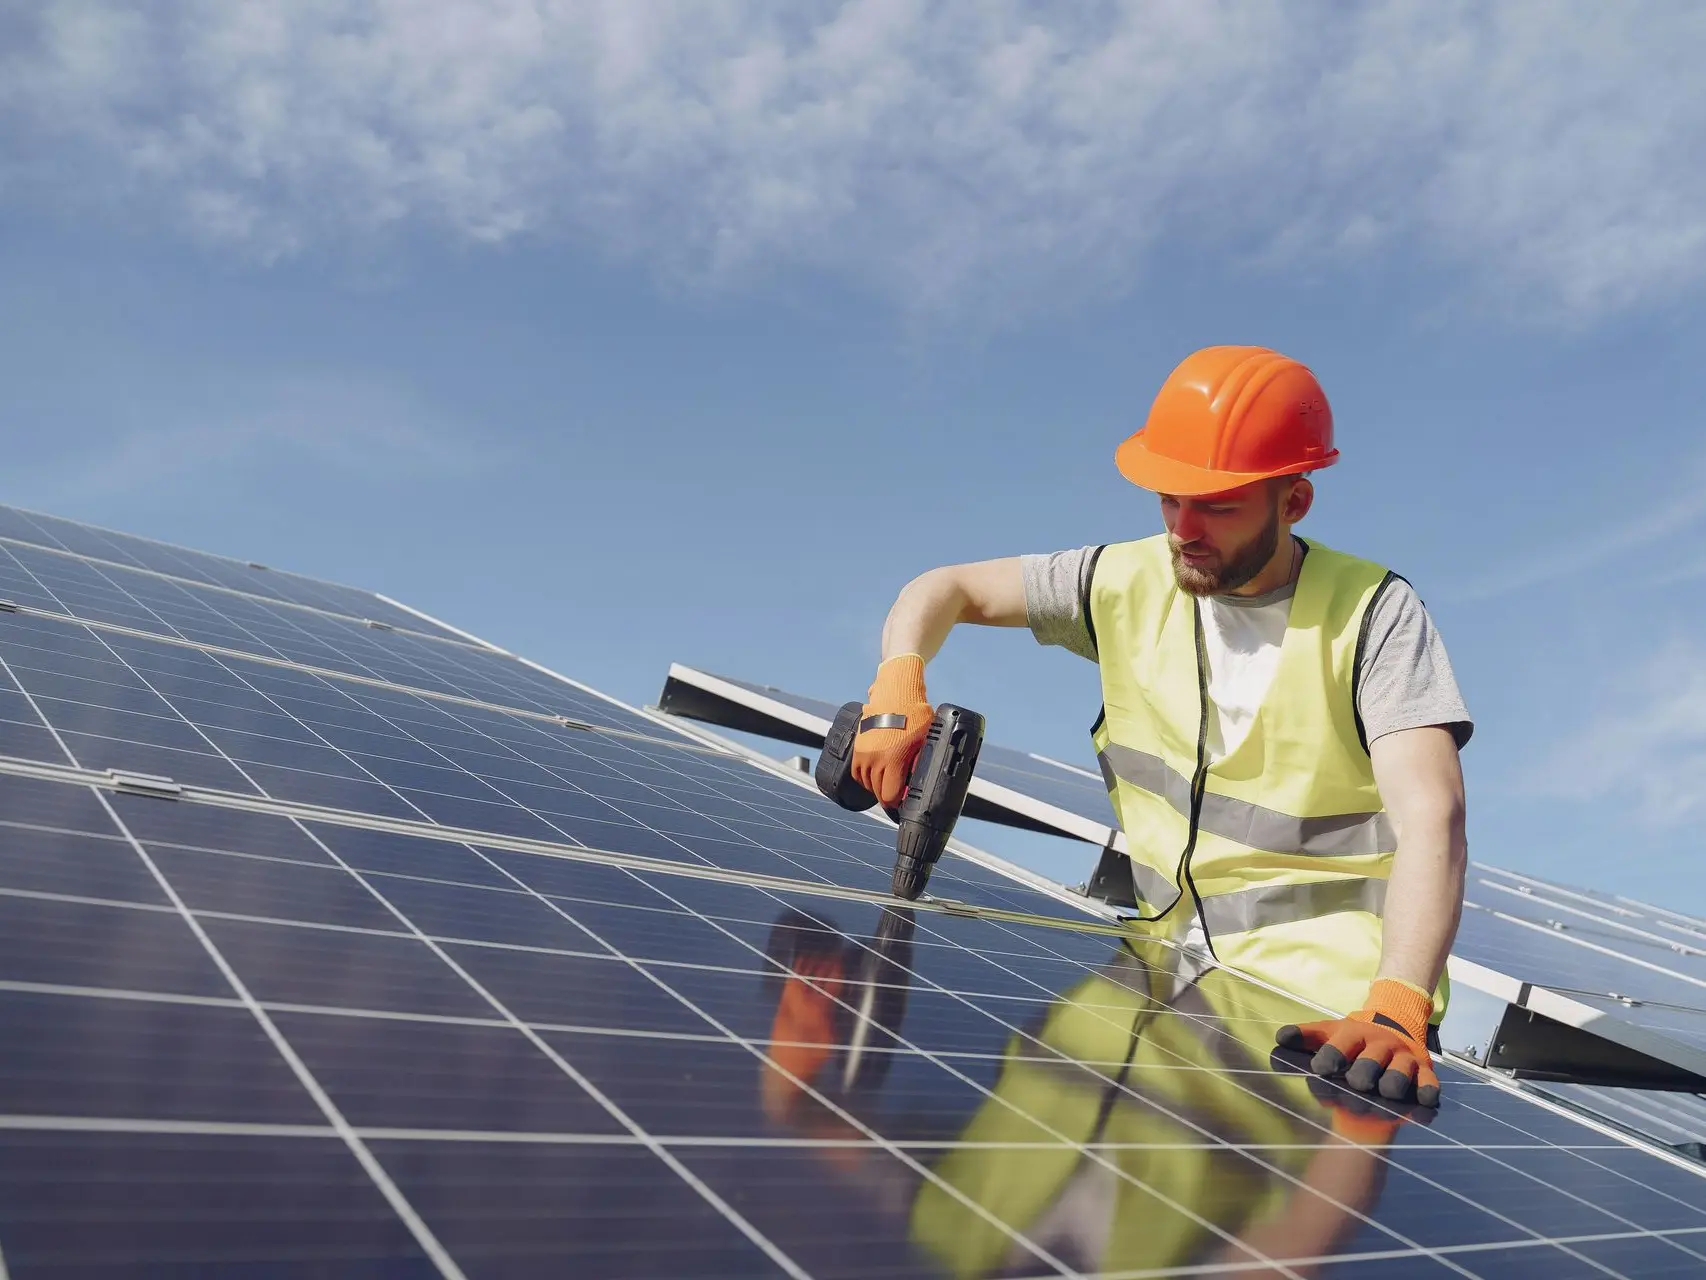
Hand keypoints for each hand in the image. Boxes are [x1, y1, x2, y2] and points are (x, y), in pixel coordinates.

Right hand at [850, 654, 932, 808]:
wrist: (895, 692)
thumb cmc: (915, 714)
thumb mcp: (926, 740)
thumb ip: (922, 764)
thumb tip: (920, 784)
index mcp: (893, 759)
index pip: (890, 795)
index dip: (898, 802)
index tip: (904, 801)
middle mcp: (875, 759)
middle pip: (878, 792)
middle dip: (889, 796)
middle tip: (899, 793)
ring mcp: (864, 753)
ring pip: (866, 783)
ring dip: (876, 787)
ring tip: (888, 784)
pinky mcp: (857, 746)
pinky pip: (857, 772)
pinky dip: (865, 777)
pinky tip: (876, 774)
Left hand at [1275, 978, 1440, 1107]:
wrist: (1396, 1023)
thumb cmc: (1355, 1037)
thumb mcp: (1330, 1032)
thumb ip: (1306, 1037)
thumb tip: (1280, 1038)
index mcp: (1355, 1034)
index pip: (1342, 1044)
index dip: (1331, 1056)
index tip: (1320, 1069)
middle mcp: (1381, 1045)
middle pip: (1372, 1060)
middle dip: (1363, 1072)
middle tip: (1357, 1083)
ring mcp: (1404, 1058)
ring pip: (1401, 1072)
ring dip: (1393, 1083)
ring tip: (1385, 1093)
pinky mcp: (1424, 1071)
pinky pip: (1429, 1082)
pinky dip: (1427, 1091)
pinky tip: (1422, 1100)